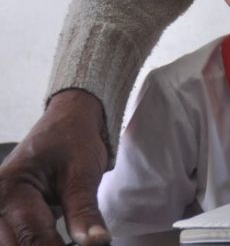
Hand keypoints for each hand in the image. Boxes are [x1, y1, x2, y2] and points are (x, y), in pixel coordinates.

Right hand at [0, 90, 110, 245]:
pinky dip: (36, 242)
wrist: (69, 119)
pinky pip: (17, 238)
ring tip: (70, 243)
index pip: (31, 237)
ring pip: (12, 244)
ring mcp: (0, 210)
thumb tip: (97, 243)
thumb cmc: (75, 140)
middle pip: (15, 245)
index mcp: (11, 190)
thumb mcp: (83, 173)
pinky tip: (58, 241)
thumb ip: (85, 212)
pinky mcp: (8, 215)